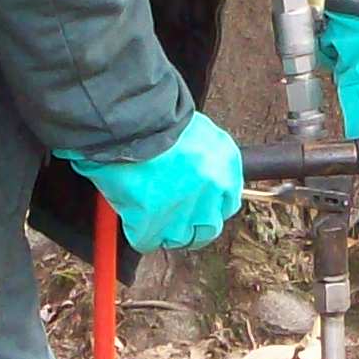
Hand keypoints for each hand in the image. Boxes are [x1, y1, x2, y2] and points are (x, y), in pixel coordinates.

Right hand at [66, 111, 244, 250]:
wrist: (131, 121)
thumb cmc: (158, 117)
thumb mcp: (198, 130)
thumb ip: (205, 157)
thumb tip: (198, 176)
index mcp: (225, 168)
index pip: (227, 203)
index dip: (208, 205)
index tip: (196, 204)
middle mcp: (210, 193)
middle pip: (208, 228)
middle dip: (191, 225)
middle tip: (173, 215)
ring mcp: (182, 213)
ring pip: (179, 238)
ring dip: (164, 229)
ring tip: (148, 212)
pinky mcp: (152, 224)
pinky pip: (146, 240)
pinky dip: (138, 231)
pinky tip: (132, 215)